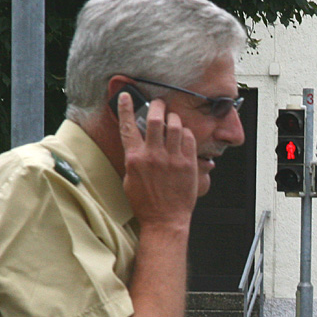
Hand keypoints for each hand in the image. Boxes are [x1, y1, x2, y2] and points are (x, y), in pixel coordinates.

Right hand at [116, 91, 197, 229]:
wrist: (165, 220)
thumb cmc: (146, 203)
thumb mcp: (130, 179)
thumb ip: (133, 158)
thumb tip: (136, 141)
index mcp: (135, 158)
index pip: (128, 125)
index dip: (127, 107)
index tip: (127, 95)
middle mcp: (153, 155)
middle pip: (155, 118)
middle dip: (157, 105)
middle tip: (159, 104)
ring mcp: (172, 159)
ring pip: (175, 125)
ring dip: (173, 118)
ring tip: (173, 119)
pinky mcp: (188, 164)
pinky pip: (189, 139)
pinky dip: (186, 133)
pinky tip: (183, 136)